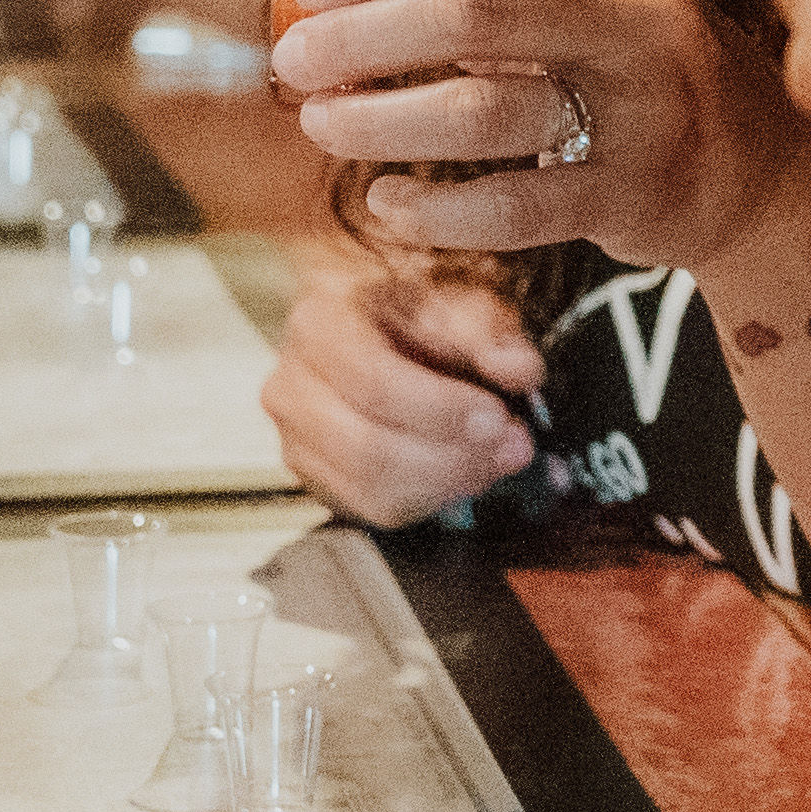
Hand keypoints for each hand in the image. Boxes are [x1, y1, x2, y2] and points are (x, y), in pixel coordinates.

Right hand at [263, 249, 551, 523]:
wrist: (379, 326)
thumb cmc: (415, 312)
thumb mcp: (459, 301)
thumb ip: (491, 332)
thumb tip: (518, 368)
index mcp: (319, 325)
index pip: (373, 385)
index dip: (441, 411)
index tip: (497, 417)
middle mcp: (292, 386)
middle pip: (370, 449)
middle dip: (453, 457)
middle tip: (512, 446)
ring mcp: (297, 439)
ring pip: (371, 490)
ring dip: (447, 484)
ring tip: (494, 459)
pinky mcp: (316, 477)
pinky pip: (372, 510)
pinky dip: (428, 500)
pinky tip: (463, 473)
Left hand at [273, 0, 810, 278]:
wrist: (746, 158)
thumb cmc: (616, 57)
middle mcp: (644, 8)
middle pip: (471, 9)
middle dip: (362, 37)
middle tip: (297, 63)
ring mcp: (648, 101)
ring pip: (483, 110)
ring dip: (381, 121)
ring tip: (324, 125)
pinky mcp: (638, 190)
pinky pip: (513, 208)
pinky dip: (433, 209)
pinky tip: (387, 202)